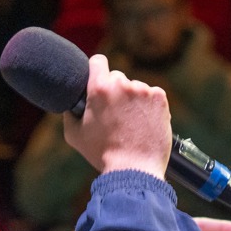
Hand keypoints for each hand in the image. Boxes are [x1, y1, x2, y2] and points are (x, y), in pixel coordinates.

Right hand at [63, 53, 171, 178]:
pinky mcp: (160, 99)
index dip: (96, 69)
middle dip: (115, 91)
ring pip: (136, 88)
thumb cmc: (102, 154)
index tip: (98, 78)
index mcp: (99, 88)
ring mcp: (143, 90)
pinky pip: (152, 96)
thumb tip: (73, 105)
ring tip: (131, 124)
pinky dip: (149, 107)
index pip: (98, 61)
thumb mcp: (74, 135)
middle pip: (117, 77)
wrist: (134, 169)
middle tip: (115, 113)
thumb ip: (70, 114)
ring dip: (133, 100)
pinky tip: (144, 124)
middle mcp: (122, 84)